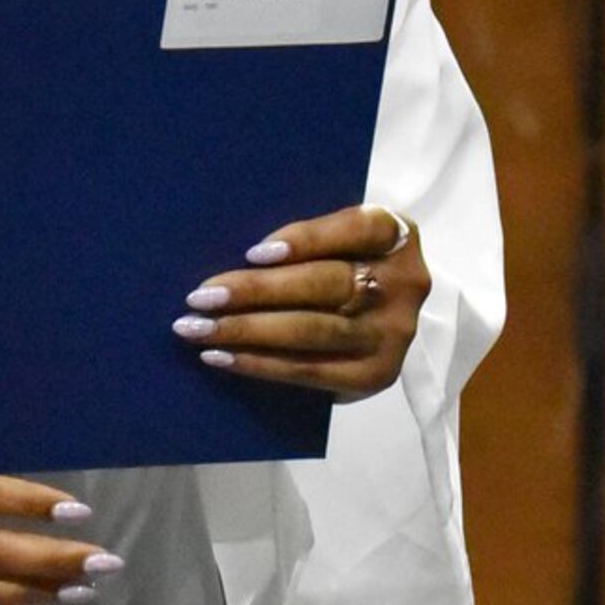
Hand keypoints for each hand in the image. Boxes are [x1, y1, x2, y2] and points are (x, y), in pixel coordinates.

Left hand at [177, 205, 428, 401]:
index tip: (253, 252)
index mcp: (395, 234)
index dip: (305, 239)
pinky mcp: (377, 375)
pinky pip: (310, 370)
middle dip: (257, 291)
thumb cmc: (345, 261)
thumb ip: (308, 240)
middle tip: (201, 296)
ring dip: (248, 330)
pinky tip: (223, 357)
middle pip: (325, 283)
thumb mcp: (341, 238)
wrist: (384, 316)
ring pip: (313, 329)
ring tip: (200, 329)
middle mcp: (404, 283)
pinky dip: (261, 364)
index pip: (352, 229)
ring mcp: (393, 333)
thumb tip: (231, 257)